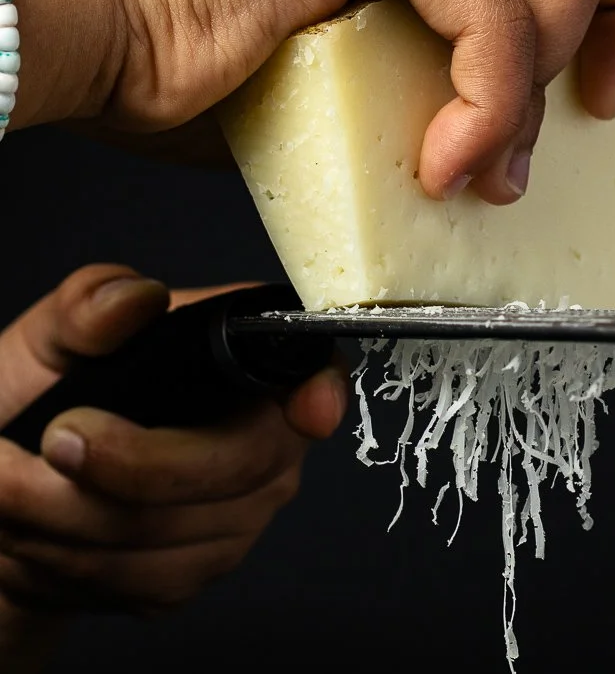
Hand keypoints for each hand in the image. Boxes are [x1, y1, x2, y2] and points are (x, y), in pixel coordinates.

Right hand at [0, 0, 614, 201]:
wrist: (95, 29)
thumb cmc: (207, 60)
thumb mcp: (368, 78)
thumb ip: (441, 86)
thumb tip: (500, 153)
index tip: (602, 97)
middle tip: (600, 109)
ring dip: (542, 89)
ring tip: (478, 168)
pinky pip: (490, 8)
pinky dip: (490, 100)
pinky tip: (445, 159)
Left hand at [0, 265, 346, 654]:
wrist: (4, 492)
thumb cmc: (37, 399)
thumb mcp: (49, 337)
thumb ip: (86, 304)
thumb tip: (138, 298)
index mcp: (241, 361)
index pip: (310, 371)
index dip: (321, 391)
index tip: (308, 410)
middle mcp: (262, 437)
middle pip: (241, 463)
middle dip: (137, 464)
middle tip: (50, 441)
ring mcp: (241, 511)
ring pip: (181, 529)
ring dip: (75, 515)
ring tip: (7, 486)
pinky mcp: (202, 569)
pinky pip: (150, 578)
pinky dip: (74, 557)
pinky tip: (36, 528)